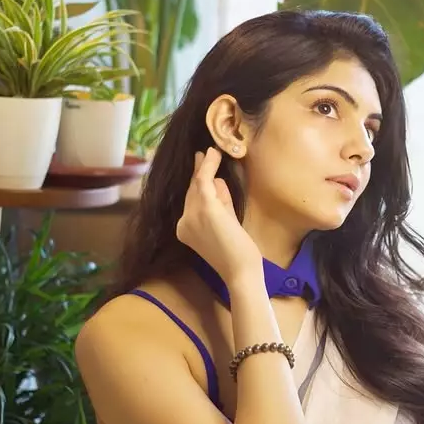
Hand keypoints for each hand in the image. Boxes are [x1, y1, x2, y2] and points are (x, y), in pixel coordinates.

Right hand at [175, 149, 262, 283]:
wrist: (241, 270)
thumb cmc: (237, 253)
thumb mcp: (226, 222)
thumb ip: (221, 203)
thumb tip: (217, 181)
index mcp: (185, 230)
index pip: (191, 201)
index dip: (197, 182)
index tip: (201, 166)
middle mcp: (183, 223)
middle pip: (193, 191)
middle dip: (199, 172)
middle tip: (203, 154)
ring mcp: (191, 216)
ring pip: (198, 185)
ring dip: (205, 166)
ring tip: (212, 152)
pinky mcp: (204, 209)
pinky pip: (204, 180)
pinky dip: (208, 166)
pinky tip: (213, 154)